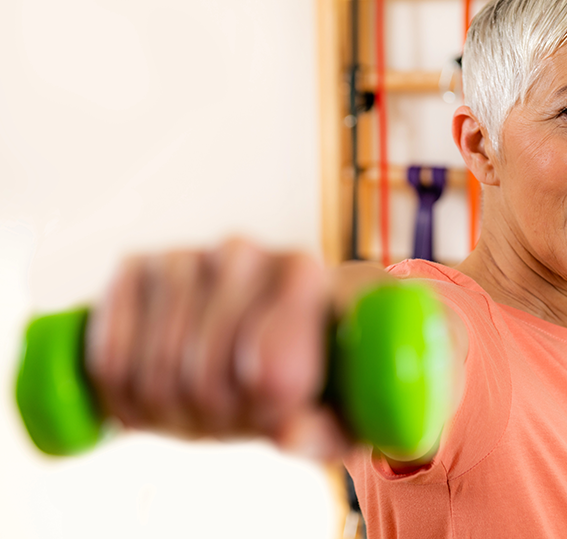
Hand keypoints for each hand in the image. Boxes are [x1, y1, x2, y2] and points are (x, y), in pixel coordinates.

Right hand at [85, 239, 387, 459]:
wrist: (259, 322)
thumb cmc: (308, 369)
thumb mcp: (337, 412)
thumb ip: (326, 432)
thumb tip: (287, 434)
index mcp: (303, 273)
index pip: (274, 372)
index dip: (269, 413)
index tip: (277, 413)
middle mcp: (242, 251)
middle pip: (207, 378)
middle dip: (217, 417)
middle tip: (232, 415)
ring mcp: (182, 256)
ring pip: (157, 373)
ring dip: (170, 412)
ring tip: (197, 405)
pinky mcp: (132, 268)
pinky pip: (110, 358)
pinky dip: (123, 396)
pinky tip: (148, 397)